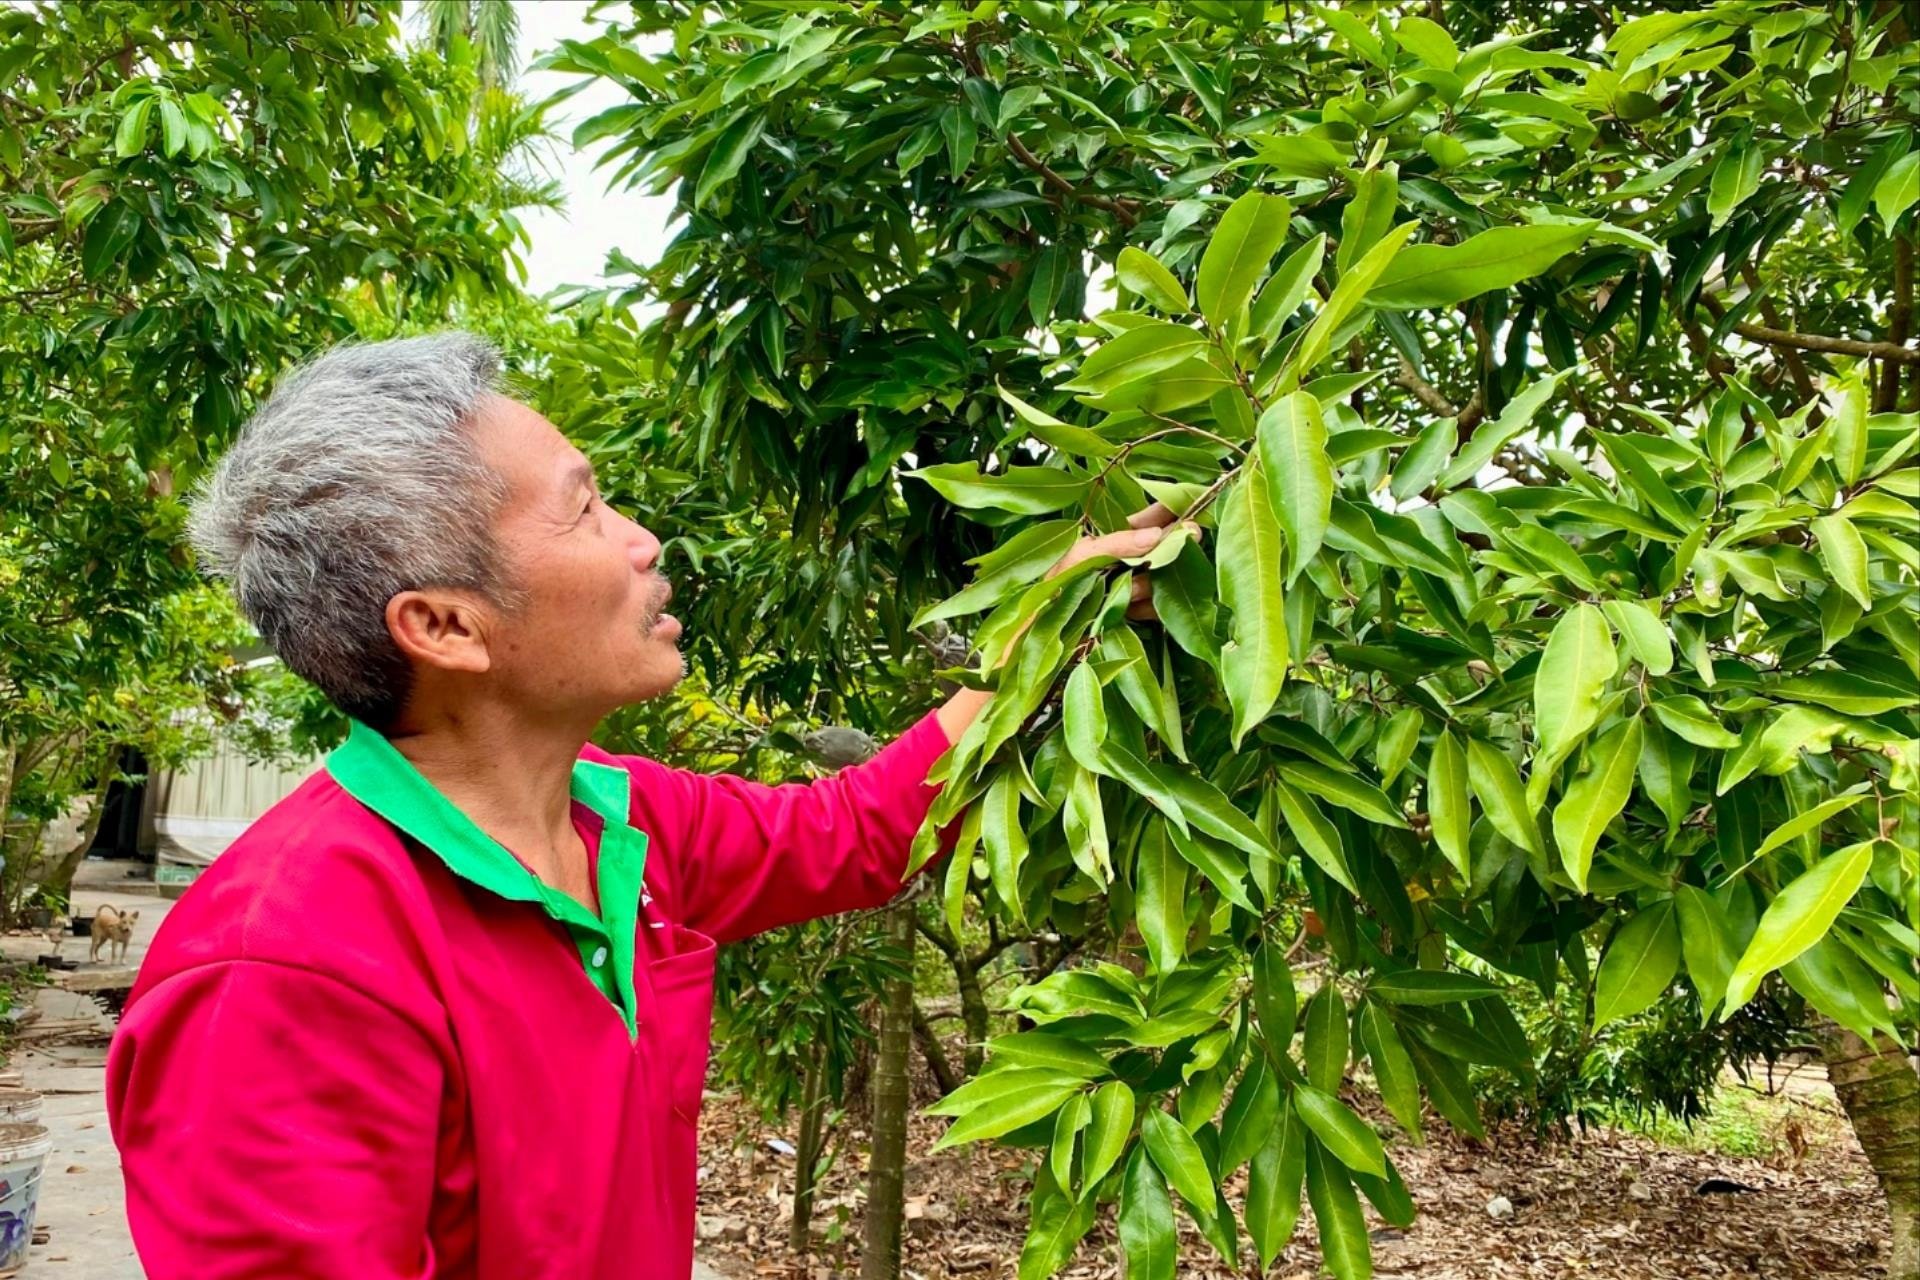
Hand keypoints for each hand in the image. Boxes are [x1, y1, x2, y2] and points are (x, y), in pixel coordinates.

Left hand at [1049, 502, 1183, 620]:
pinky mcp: (1139, 612)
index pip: (1153, 520)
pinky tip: (1127, 610)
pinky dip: (1146, 608)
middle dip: (1168, 552)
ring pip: (1166, 579)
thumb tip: (1157, 534)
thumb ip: (1117, 543)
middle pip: (1168, 549)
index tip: (1195, 507)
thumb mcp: (1080, 555)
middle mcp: (1132, 560)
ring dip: (1150, 584)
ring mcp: (1138, 586)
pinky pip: (1160, 607)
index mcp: (1117, 538)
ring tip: (1126, 591)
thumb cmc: (1053, 585)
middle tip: (1172, 549)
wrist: (1043, 629)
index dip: (1174, 512)